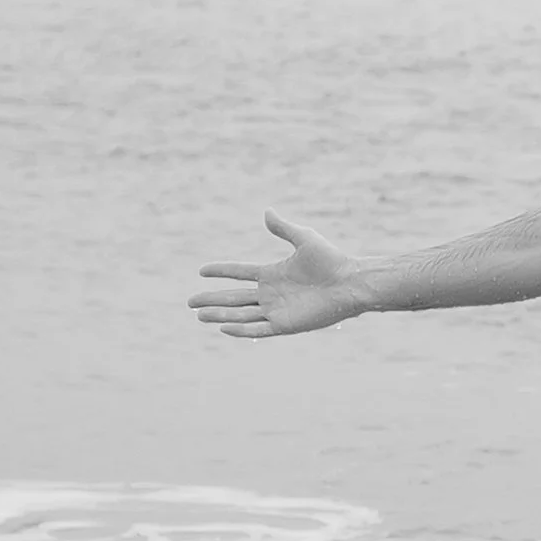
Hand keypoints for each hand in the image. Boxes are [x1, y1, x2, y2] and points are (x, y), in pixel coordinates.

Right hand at [188, 209, 364, 336]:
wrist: (350, 283)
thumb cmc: (332, 260)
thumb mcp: (304, 240)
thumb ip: (284, 228)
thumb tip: (267, 211)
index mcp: (273, 274)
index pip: (240, 274)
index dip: (221, 271)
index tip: (202, 270)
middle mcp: (271, 293)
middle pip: (234, 298)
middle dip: (212, 299)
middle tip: (189, 301)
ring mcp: (277, 310)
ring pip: (240, 314)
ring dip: (219, 314)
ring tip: (198, 314)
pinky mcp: (285, 325)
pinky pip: (257, 329)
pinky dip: (240, 329)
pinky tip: (222, 326)